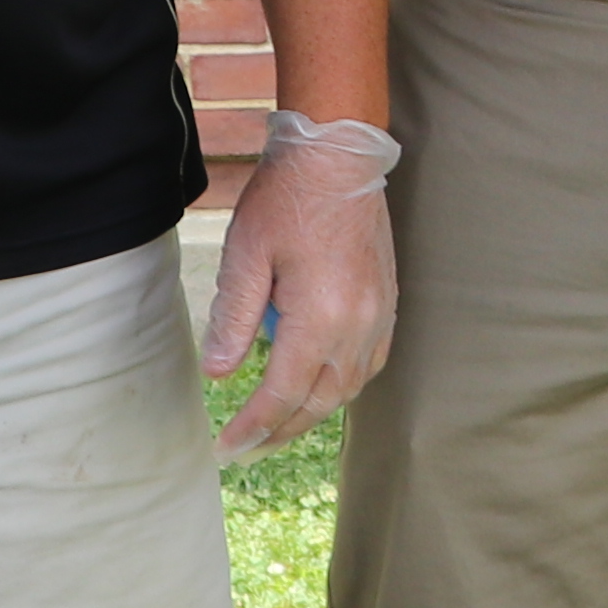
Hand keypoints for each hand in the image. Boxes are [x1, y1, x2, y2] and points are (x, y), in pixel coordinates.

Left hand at [203, 109, 399, 452]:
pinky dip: (341, 387)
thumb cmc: (287, 198)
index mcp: (321, 318)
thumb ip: (234, 318)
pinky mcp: (387, 303)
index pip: (282, 394)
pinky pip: (369, 365)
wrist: (338, 156)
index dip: (252, 427)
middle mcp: (358, 327)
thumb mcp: (246, 255)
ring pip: (346, 389)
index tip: (226, 449)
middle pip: (317, 403)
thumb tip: (221, 373)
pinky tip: (320, 389)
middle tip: (245, 451)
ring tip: (276, 427)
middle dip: (278, 432)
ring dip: (310, 414)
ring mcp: (379, 316)